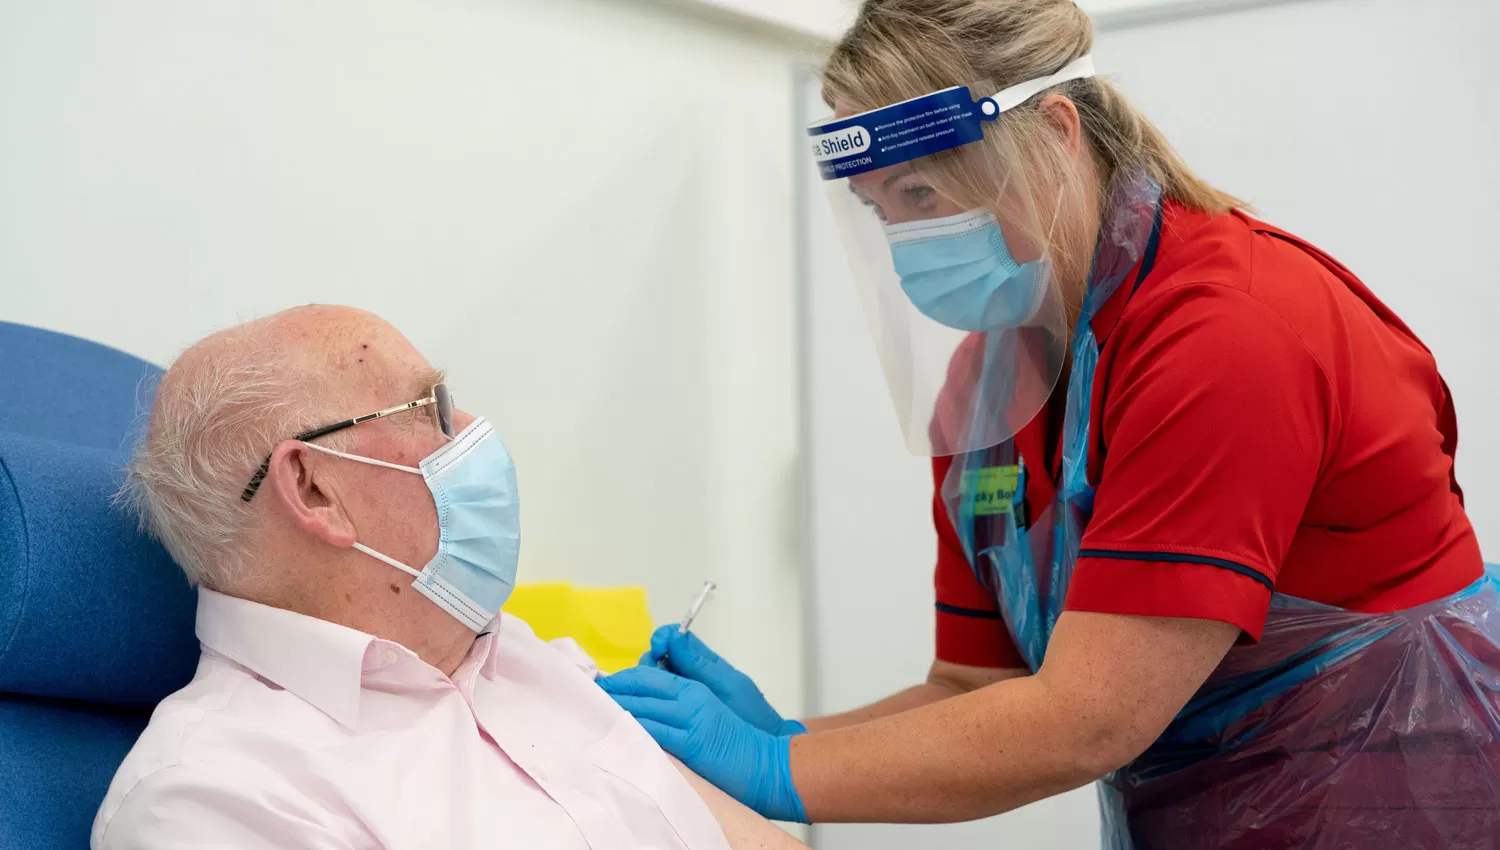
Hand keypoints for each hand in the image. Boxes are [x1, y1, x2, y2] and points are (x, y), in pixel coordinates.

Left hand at [599, 665, 807, 822]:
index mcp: (693, 686)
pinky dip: (631, 729)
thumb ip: (685, 690)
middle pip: (638, 686)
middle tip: (586, 695)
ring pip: (640, 708)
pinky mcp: (690, 744)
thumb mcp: (716, 700)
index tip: (602, 684)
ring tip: (592, 711)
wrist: (766, 762)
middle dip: (610, 690)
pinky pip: (651, 733)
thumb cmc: (742, 735)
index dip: (621, 678)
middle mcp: (689, 698)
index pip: (647, 673)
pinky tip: (615, 731)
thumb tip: (654, 686)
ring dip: (614, 708)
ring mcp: (689, 720)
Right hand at [642, 626, 806, 735]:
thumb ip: (699, 663)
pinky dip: (645, 701)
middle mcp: (687, 674)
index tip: (657, 649)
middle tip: (648, 677)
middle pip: (656, 658)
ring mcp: (680, 693)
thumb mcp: (725, 685)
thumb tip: (674, 636)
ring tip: (643, 695)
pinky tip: (643, 710)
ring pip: (652, 679)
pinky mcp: (674, 713)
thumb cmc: (748, 712)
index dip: (661, 639)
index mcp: (702, 661)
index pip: (673, 638)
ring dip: (643, 683)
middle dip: (647, 662)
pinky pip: (655, 701)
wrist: (758, 747)